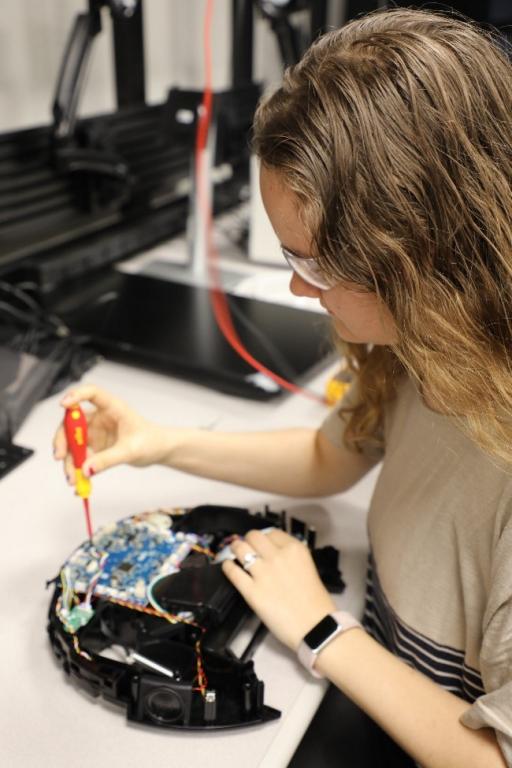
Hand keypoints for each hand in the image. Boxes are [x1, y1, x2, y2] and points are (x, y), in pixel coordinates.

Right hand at [53, 384, 168, 483]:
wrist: (158, 451)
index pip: (91, 393)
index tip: (63, 405)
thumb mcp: (130, 450)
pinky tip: (79, 484)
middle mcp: (100, 418)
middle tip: (59, 456)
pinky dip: (78, 470)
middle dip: (62, 440)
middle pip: (72, 423)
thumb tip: (86, 469)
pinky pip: (80, 457)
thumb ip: (108, 460)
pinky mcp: (95, 447)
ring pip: (73, 444)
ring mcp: (95, 433)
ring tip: (73, 480)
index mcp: (112, 407)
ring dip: (69, 461)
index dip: (75, 395)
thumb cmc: (151, 441)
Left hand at [222, 528, 336, 650]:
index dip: (265, 538)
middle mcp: (278, 556)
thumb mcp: (307, 568)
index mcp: (295, 549)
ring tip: (234, 552)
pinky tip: (228, 566)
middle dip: (249, 540)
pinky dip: (228, 567)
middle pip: (254, 536)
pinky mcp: (251, 591)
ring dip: (235, 548)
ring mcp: (263, 573)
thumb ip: (291, 559)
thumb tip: (272, 555)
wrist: (315, 628)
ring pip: (240, 549)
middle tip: (247, 547)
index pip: (272, 532)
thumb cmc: (315, 602)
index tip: (261, 544)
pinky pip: (233, 572)